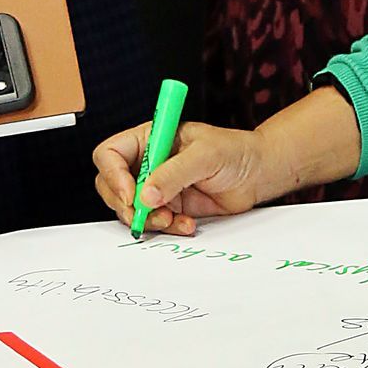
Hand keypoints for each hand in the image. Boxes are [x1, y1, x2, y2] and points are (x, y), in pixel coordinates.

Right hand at [94, 118, 273, 235]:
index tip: (130, 193)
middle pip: (110, 185)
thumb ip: (174, 173)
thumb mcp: (204, 155)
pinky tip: (188, 224)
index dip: (113, 175)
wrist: (257, 174)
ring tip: (172, 219)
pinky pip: (154, 223)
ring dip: (148, 220)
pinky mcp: (169, 207)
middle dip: (125, 204)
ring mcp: (156, 187)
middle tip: (145, 214)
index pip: (110, 154)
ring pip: (131, 209)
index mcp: (148, 139)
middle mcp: (147, 163)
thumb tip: (145, 196)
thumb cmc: (234, 151)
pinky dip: (168, 228)